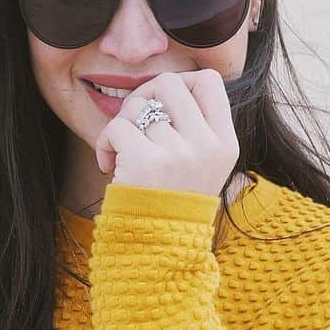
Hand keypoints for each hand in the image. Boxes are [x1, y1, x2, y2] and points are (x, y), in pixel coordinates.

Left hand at [94, 70, 239, 199]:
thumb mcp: (204, 167)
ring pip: (137, 105)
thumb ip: (195, 128)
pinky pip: (117, 126)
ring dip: (122, 124)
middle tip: (136, 122)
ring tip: (122, 151)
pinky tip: (108, 163)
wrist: (159, 249)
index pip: (209, 81)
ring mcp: (178, 153)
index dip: (181, 81)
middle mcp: (207, 145)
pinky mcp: (147, 161)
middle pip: (169, 83)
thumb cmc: (172, 203)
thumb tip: (166, 86)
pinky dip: (105, 142)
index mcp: (225, 143)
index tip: (163, 103)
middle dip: (144, 96)